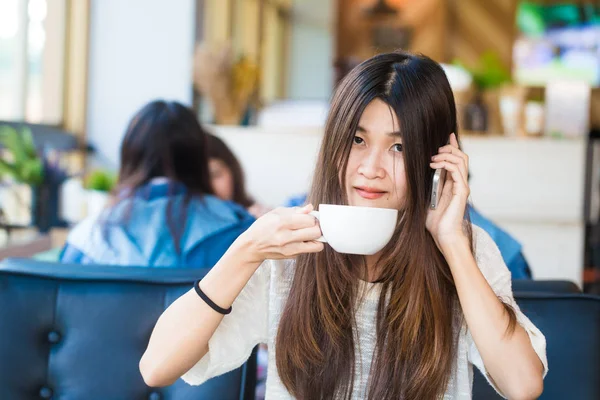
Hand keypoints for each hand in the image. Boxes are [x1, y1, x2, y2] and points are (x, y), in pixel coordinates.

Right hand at [238, 204, 323, 263]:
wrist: (252, 246)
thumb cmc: (264, 226)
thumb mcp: (276, 213)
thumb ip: (295, 210)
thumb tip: (311, 208)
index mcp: (282, 222)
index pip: (309, 220)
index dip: (312, 217)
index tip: (309, 217)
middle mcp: (286, 237)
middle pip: (316, 232)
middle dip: (316, 227)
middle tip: (311, 225)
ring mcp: (290, 249)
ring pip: (317, 245)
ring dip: (316, 238)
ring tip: (308, 233)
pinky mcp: (292, 256)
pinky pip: (309, 250)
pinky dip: (308, 244)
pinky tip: (300, 240)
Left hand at [425, 133, 469, 250]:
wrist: (442, 235)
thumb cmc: (434, 220)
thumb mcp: (426, 197)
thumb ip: (427, 184)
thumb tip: (416, 172)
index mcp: (452, 182)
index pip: (456, 159)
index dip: (453, 146)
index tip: (447, 136)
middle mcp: (459, 182)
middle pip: (461, 156)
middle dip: (449, 148)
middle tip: (436, 149)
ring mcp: (462, 186)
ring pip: (461, 160)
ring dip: (447, 154)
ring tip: (433, 157)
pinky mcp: (462, 191)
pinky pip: (457, 170)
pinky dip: (446, 163)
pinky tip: (434, 164)